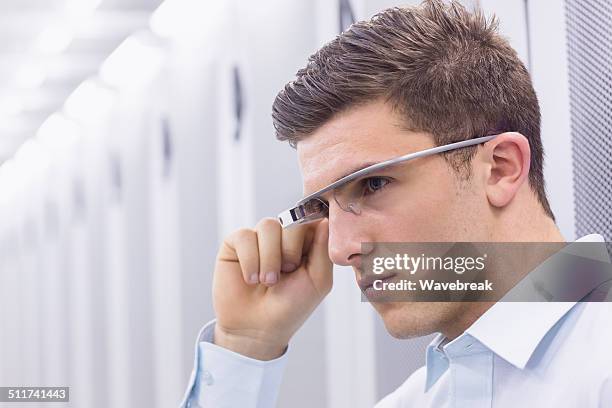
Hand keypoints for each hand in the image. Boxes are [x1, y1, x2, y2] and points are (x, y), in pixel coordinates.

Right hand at [212, 217, 331, 359]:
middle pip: (291, 220)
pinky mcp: (236, 243)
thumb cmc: (291, 306)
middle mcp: (283, 236)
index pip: (312, 218)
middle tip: (286, 274)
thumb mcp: (318, 281)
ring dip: (269, 259)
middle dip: (290, 251)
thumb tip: (326, 220)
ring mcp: (259, 238)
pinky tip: (250, 279)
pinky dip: (250, 261)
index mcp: (306, 242)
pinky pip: (244, 236)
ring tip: (267, 282)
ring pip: (268, 225)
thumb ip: (323, 250)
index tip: (307, 255)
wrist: (257, 329)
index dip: (311, 231)